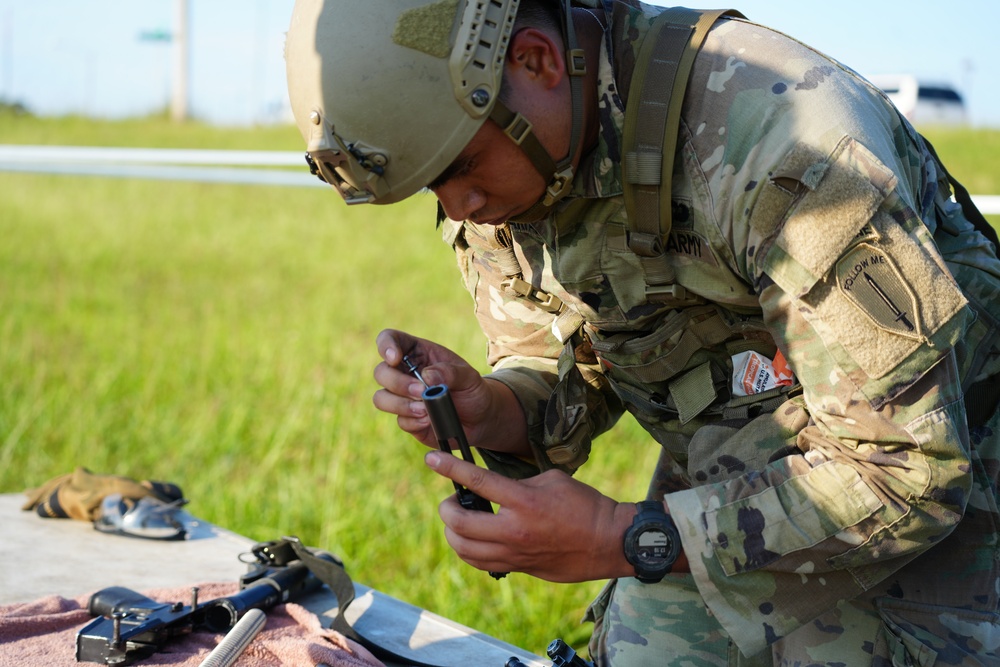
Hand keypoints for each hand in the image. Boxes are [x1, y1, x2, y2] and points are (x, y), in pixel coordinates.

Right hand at [373, 329, 528, 454]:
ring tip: (426, 410)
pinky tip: (431, 420)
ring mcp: (403, 397)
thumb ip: (451, 372)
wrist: (480, 419)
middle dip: (398, 383)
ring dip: (401, 405)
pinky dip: (415, 421)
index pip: (390, 339)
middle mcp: (404, 373)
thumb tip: (427, 376)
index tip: (395, 358)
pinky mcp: (407, 418)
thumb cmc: (473, 390)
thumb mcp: (469, 376)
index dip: (386, 345)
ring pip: (381, 398)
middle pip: (381, 372)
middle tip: (421, 391)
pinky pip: (400, 420)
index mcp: (417, 353)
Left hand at [424, 450, 638, 582]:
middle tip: (451, 499)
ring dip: (453, 531)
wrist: (608, 541)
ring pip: (463, 548)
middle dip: (446, 508)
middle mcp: (514, 529)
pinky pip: (479, 562)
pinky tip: (472, 538)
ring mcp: (514, 552)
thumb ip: (518, 483)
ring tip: (459, 519)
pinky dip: (467, 549)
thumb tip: (496, 490)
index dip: (450, 467)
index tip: (432, 458)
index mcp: (524, 500)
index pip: (477, 482)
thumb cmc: (584, 504)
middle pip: (459, 522)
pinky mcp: (518, 567)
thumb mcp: (551, 480)